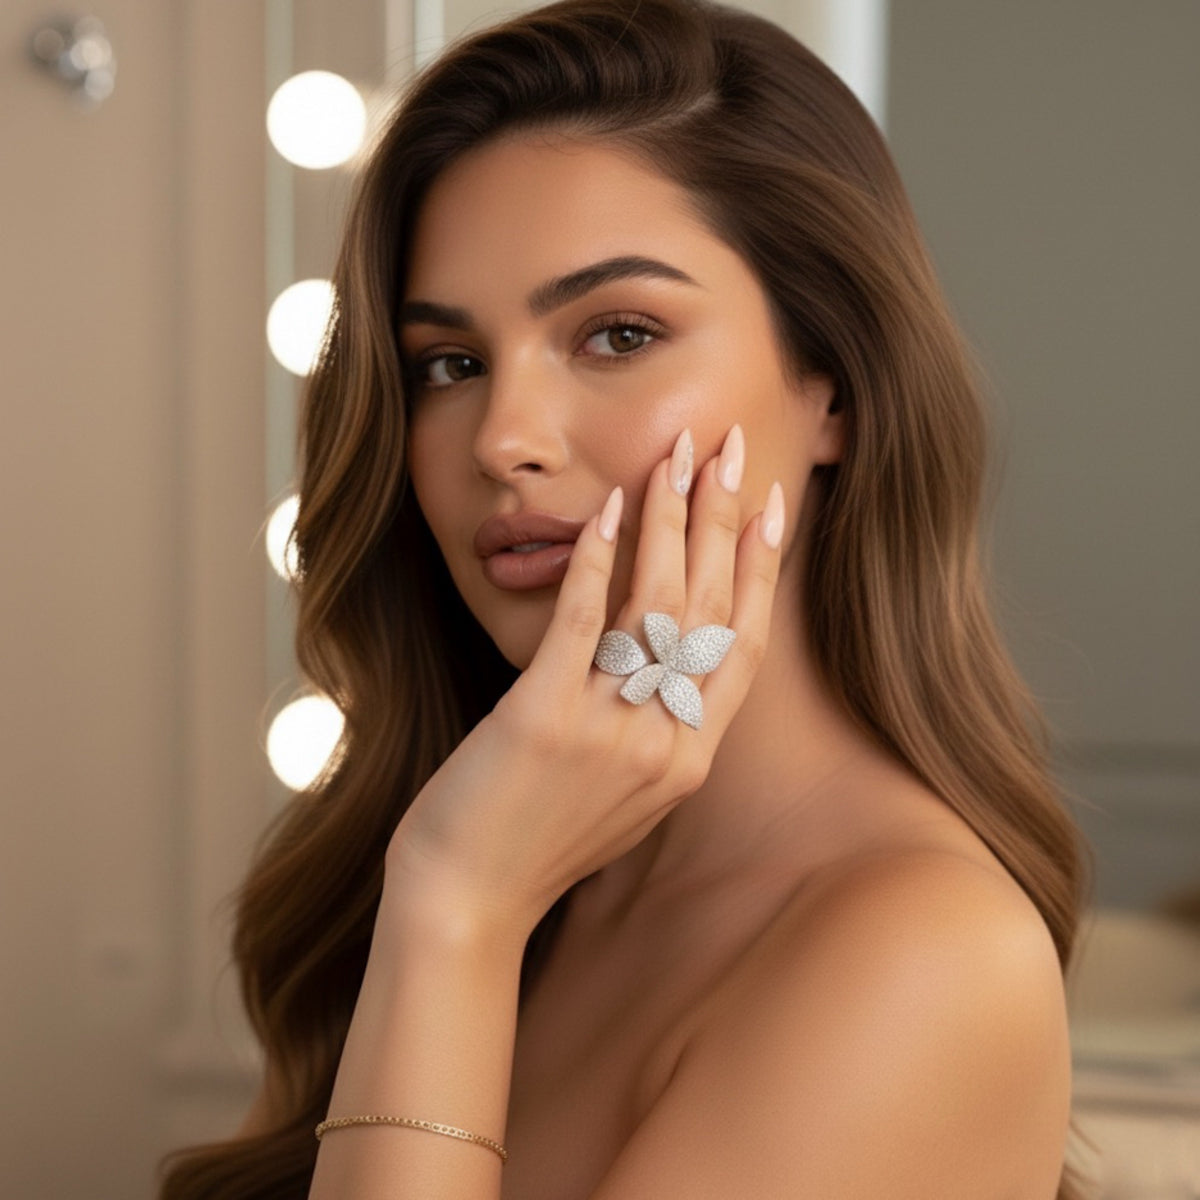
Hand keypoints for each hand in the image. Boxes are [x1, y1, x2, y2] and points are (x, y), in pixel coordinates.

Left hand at [384, 426, 784, 941]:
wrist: (468, 905)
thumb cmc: (537, 846)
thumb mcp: (623, 798)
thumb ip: (656, 735)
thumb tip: (662, 667)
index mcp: (690, 761)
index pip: (744, 644)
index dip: (761, 567)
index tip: (773, 504)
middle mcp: (666, 743)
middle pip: (707, 607)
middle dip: (722, 516)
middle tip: (728, 446)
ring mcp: (610, 730)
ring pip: (655, 604)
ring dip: (668, 519)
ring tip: (674, 455)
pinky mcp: (547, 718)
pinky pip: (583, 625)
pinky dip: (599, 562)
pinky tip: (608, 510)